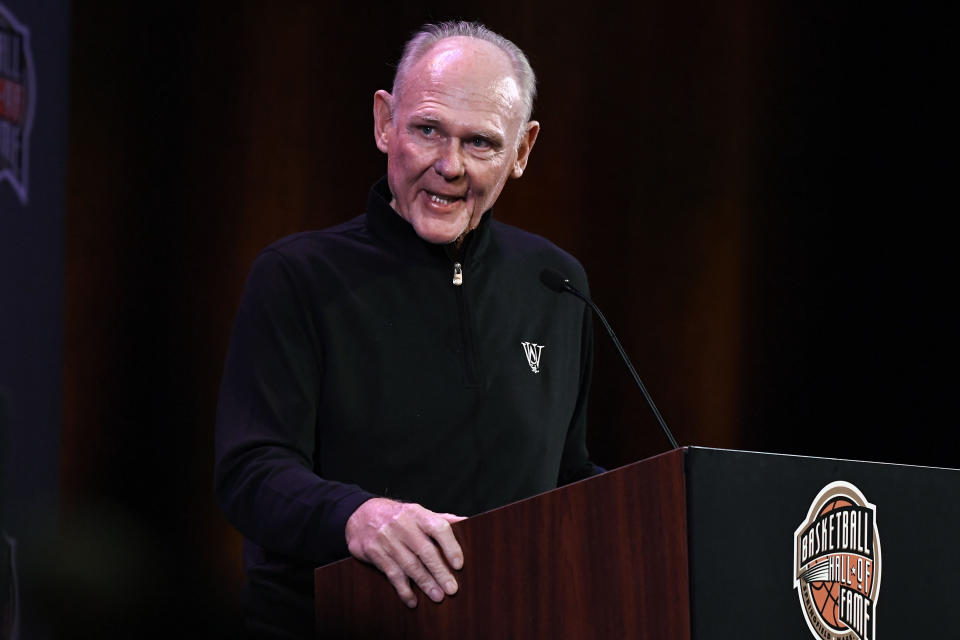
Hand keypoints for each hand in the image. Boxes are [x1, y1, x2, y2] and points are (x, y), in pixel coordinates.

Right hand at [345, 498, 465, 607]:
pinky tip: (412, 600)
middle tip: (452, 588)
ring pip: (409, 564)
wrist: (360, 514)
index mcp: (417, 513)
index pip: (438, 528)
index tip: (459, 564)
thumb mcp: (417, 512)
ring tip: (437, 596)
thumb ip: (441, 519)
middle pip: (424, 550)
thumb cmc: (397, 516)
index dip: (450, 546)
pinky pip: (391, 573)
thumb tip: (466, 522)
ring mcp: (387, 538)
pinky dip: (403, 589)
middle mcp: (402, 524)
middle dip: (439, 571)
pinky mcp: (374, 552)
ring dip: (425, 583)